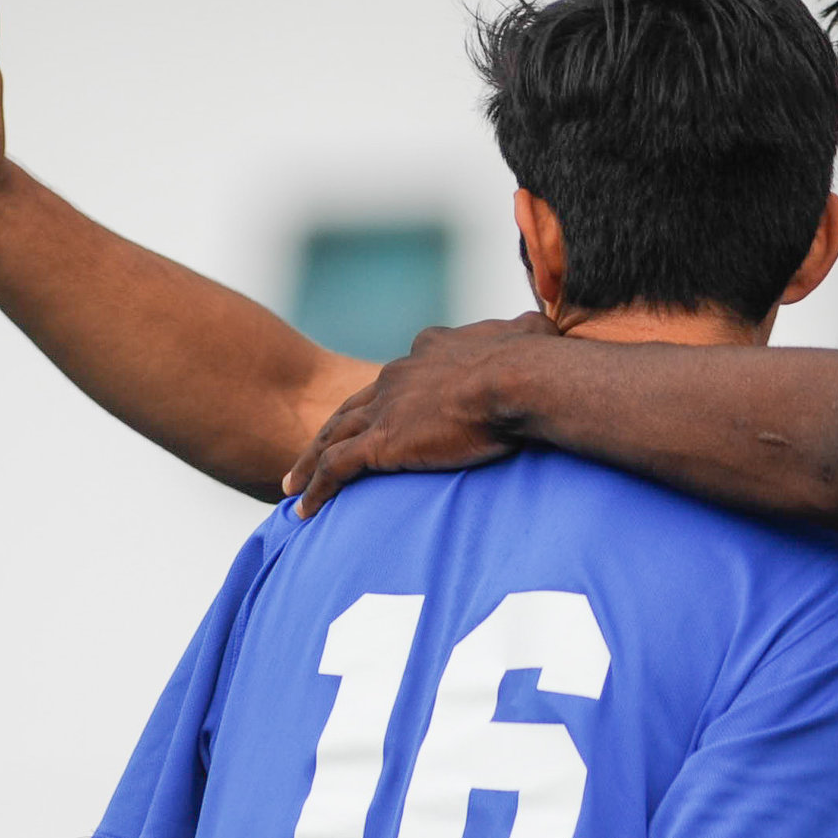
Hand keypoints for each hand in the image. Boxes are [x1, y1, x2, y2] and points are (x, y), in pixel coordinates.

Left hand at [283, 311, 561, 512]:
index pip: (404, 372)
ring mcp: (387, 406)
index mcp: (433, 350)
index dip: (391, 392)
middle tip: (315, 450)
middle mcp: (400, 374)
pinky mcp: (382, 440)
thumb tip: (545, 328)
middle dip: (334, 427)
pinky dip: (317, 487)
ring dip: (310, 459)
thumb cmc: (535, 361)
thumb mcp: (531, 335)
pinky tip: (305, 509)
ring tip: (292, 483)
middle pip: (356, 404)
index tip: (386, 408)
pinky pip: (336, 468)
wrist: (518, 379)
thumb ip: (529, 332)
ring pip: (333, 435)